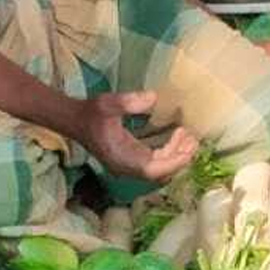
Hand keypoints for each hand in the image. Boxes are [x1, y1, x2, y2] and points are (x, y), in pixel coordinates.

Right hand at [70, 91, 198, 181]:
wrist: (75, 120)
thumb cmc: (91, 113)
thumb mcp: (107, 103)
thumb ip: (128, 102)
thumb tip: (153, 98)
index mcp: (122, 159)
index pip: (153, 169)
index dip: (174, 161)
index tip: (189, 148)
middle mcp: (127, 167)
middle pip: (160, 171)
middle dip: (180, 157)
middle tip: (194, 138)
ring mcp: (130, 164)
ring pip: (160, 167)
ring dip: (176, 154)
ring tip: (188, 135)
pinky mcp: (132, 158)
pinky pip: (155, 160)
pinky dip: (168, 151)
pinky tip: (176, 136)